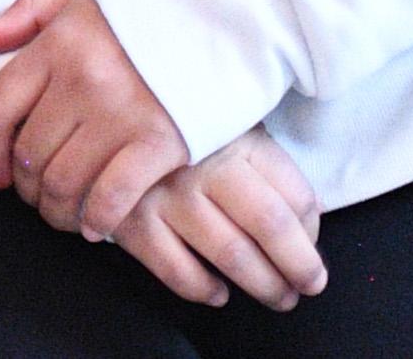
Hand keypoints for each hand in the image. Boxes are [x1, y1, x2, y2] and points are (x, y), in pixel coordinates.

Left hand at [0, 0, 192, 237]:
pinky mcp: (161, 142)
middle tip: (33, 197)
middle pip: (29, 153)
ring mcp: (120, 116)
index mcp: (54, 49)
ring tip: (60, 214)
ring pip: (65, 180)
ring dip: (55, 208)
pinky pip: (114, 195)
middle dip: (25, 186)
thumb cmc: (148, 8)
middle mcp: (80, 84)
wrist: (224, 15)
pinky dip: (98, 218)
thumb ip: (24, 15)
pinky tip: (95, 226)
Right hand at [107, 130, 328, 309]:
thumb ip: (272, 169)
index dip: (311, 235)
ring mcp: (165, 194)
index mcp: (235, 141)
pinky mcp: (130, 219)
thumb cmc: (179, 130)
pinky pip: (175, 269)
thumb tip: (309, 222)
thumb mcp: (232, 131)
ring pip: (230, 255)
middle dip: (297, 268)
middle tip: (306, 286)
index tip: (312, 253)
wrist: (100, 117)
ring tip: (276, 296)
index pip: (294, 198)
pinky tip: (217, 292)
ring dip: (262, 286)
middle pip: (270, 228)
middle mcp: (202, 166)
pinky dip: (202, 289)